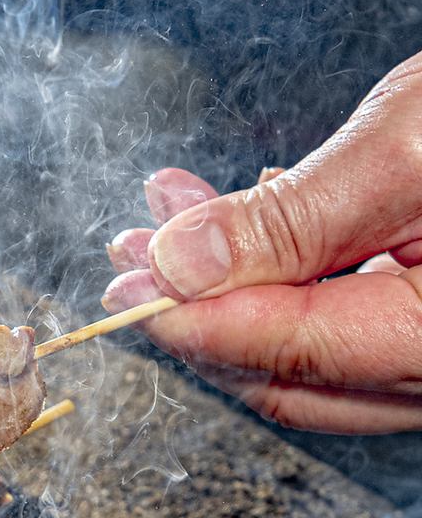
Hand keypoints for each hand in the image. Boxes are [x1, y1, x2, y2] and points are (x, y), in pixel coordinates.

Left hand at [102, 53, 421, 432]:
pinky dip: (279, 276)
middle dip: (196, 310)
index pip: (292, 354)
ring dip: (225, 288)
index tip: (124, 286)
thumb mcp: (414, 146)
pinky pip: (342, 321)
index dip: (193, 320)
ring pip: (307, 350)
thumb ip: (294, 218)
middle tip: (128, 256)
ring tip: (162, 222)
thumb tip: (180, 264)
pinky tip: (238, 220)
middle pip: (288, 371)